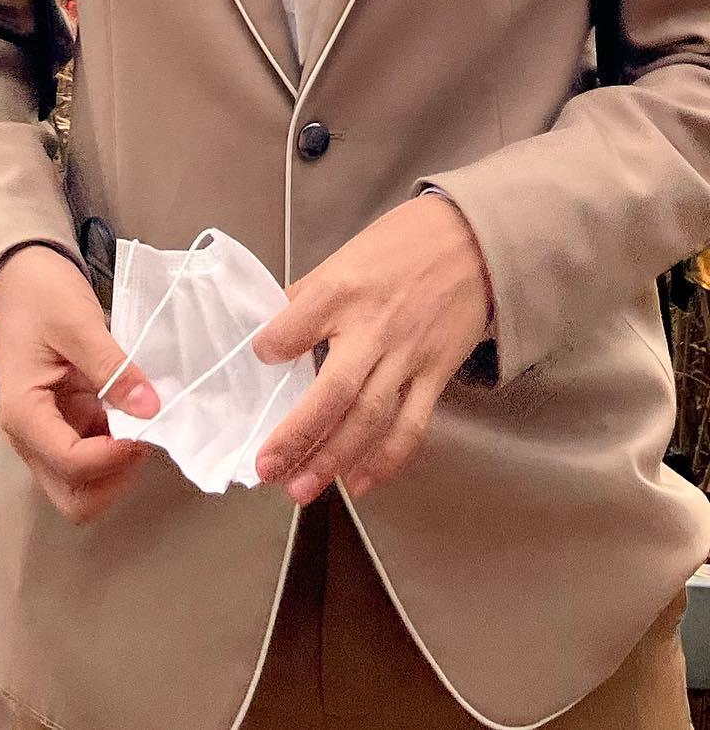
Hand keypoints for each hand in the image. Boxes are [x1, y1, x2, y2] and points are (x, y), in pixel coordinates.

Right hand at [0, 244, 162, 524]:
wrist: (18, 279)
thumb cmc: (40, 295)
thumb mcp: (77, 322)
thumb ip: (112, 367)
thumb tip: (151, 408)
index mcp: (24, 414)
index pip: (71, 463)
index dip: (116, 455)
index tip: (147, 423)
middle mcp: (31, 438)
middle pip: (74, 498)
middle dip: (115, 478)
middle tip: (142, 434)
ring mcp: (49, 436)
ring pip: (86, 487)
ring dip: (119, 467)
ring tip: (141, 420)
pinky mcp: (66, 427)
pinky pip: (94, 460)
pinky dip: (119, 449)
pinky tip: (134, 414)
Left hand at [250, 193, 493, 504]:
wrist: (472, 241)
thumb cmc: (400, 246)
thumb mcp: (344, 258)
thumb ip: (308, 298)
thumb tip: (271, 334)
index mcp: (340, 293)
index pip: (291, 328)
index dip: (269, 348)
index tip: (258, 361)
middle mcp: (372, 330)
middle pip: (331, 394)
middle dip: (296, 437)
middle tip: (266, 469)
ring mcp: (407, 356)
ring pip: (369, 419)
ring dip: (334, 459)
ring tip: (302, 488)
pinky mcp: (436, 374)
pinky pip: (411, 425)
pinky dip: (387, 459)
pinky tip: (360, 482)